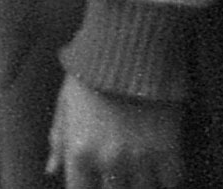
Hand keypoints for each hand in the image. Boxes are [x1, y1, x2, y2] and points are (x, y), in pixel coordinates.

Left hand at [47, 77, 185, 188]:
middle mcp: (109, 162)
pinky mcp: (168, 150)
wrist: (131, 48)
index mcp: (80, 153)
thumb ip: (58, 141)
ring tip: (139, 172)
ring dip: (139, 183)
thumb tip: (51, 170)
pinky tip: (161, 169)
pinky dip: (166, 179)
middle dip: (113, 186)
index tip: (93, 183)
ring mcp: (141, 159)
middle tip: (117, 174)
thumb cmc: (92, 72)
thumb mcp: (66, 103)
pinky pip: (171, 181)